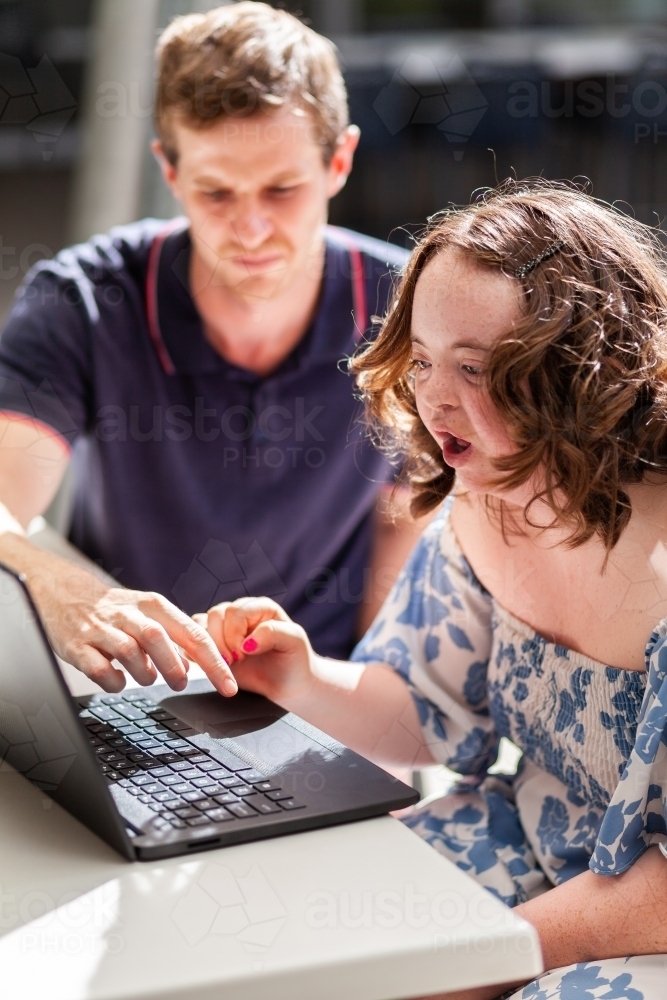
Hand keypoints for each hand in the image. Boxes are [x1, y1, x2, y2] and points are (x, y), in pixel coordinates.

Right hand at [2, 534, 237, 695]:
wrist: (62, 592)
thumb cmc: (115, 611)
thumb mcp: (148, 615)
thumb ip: (173, 639)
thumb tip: (194, 666)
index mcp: (154, 605)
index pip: (192, 634)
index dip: (214, 663)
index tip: (229, 687)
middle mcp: (129, 614)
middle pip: (159, 638)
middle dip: (175, 666)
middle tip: (181, 683)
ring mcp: (102, 629)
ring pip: (130, 652)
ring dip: (145, 673)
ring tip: (147, 678)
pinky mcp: (78, 645)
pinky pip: (99, 669)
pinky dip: (113, 681)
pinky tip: (118, 681)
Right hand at [194, 597, 313, 704]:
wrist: (287, 683)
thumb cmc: (295, 659)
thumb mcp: (294, 642)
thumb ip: (273, 633)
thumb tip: (248, 642)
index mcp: (260, 607)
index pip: (236, 611)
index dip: (235, 634)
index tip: (244, 654)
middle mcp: (241, 613)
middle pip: (216, 615)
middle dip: (221, 642)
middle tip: (234, 661)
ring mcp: (226, 628)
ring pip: (202, 624)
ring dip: (209, 647)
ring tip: (226, 664)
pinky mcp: (214, 644)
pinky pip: (195, 639)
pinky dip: (197, 651)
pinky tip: (210, 664)